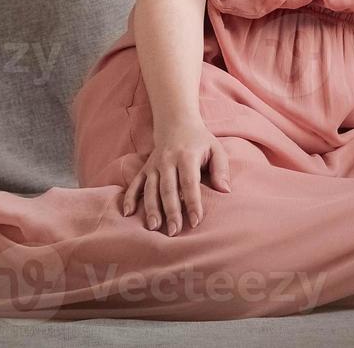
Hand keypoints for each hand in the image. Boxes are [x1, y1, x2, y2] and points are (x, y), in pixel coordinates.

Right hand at [120, 117, 231, 234]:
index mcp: (186, 156)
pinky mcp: (145, 168)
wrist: (176, 122)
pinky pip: (135, 184)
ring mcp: (154, 165)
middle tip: (174, 231)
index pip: (189, 183)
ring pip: (150, 189)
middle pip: (168, 189)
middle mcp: (167, 160)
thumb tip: (225, 191)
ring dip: (151, 209)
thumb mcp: (216, 149)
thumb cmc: (200, 141)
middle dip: (171, 211)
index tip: (196, 221)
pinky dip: (130, 198)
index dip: (192, 203)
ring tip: (154, 227)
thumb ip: (221, 169)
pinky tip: (127, 213)